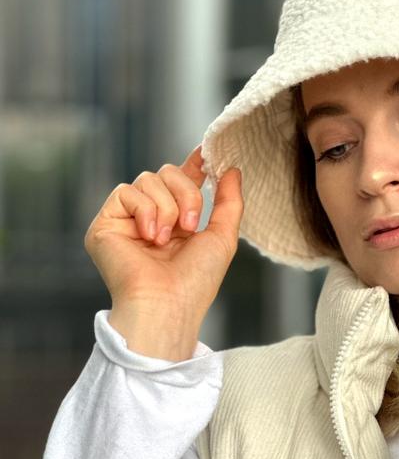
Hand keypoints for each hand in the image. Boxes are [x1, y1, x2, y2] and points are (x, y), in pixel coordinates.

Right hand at [84, 146, 243, 358]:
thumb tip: (232, 170)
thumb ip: (229, 201)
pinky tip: (150, 237)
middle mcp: (151, 217)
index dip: (193, 164)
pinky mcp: (105, 224)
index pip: (181, 180)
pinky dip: (145, 210)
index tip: (207, 154)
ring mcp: (127, 220)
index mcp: (177, 219)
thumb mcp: (223, 236)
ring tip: (168, 239)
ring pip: (148, 178)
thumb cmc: (196, 280)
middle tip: (191, 227)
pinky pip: (126, 192)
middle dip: (187, 194)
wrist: (169, 304)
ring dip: (167, 207)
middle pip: (166, 172)